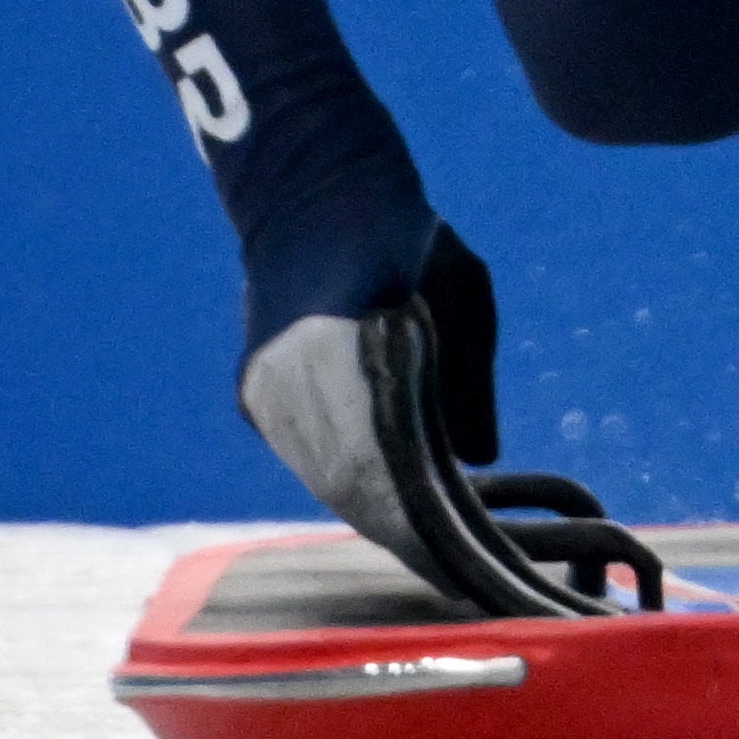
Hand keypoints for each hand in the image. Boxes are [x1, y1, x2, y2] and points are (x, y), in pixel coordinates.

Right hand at [237, 224, 500, 558]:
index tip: (481, 553)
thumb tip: (483, 461)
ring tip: (455, 544)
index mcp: (342, 348)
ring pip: (331, 482)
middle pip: (355, 490)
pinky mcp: (255, 395)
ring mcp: (264, 391)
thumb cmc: (399, 221)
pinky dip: (362, 484)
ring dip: (392, 514)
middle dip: (420, 532)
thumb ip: (469, 378)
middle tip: (481, 565)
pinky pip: (313, 460)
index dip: (434, 522)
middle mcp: (289, 380)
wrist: (303, 173)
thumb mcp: (460, 288)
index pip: (388, 468)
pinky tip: (409, 496)